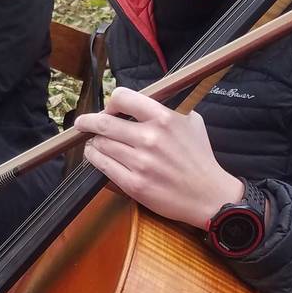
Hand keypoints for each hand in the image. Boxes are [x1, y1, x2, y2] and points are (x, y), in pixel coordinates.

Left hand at [73, 87, 243, 228]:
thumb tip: (138, 104)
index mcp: (164, 118)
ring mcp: (141, 163)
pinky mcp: (134, 184)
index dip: (111, 103)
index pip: (123, 98)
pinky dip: (95, 159)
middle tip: (82, 124)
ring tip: (94, 143)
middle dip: (88, 122)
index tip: (108, 110)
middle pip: (103, 123)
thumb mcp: (190, 122)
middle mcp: (150, 138)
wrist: (209, 195)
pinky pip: (103, 167)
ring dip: (93, 142)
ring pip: (100, 145)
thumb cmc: (199, 158)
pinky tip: (96, 156)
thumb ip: (165, 109)